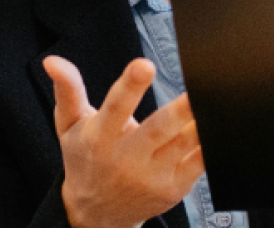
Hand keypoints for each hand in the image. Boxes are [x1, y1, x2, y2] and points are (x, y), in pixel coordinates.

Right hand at [44, 55, 204, 227]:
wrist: (96, 213)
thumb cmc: (85, 159)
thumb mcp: (69, 126)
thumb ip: (68, 91)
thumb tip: (53, 61)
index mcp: (100, 137)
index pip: (115, 108)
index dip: (129, 86)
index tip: (144, 65)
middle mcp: (127, 158)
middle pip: (159, 129)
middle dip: (179, 108)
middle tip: (197, 87)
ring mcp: (153, 175)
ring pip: (184, 143)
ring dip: (201, 122)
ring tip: (215, 97)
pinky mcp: (175, 187)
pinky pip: (200, 161)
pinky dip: (211, 142)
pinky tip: (221, 122)